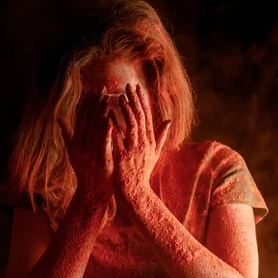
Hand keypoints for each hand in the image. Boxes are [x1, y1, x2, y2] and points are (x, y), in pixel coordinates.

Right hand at [58, 86, 113, 199]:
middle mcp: (81, 146)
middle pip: (88, 120)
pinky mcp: (101, 160)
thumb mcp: (73, 152)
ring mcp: (90, 153)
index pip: (81, 118)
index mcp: (75, 143)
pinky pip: (104, 142)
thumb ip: (67, 134)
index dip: (87, 103)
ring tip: (109, 97)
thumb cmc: (85, 172)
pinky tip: (112, 119)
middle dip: (95, 103)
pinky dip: (107, 130)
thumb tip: (59, 118)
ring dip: (102, 112)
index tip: (93, 90)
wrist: (92, 193)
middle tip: (102, 87)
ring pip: (96, 128)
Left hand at [109, 83, 171, 201]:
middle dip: (134, 100)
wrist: (136, 192)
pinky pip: (118, 138)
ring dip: (126, 110)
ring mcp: (135, 150)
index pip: (147, 116)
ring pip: (132, 125)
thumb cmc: (142, 173)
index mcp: (151, 141)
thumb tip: (169, 120)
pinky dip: (114, 125)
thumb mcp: (155, 154)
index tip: (137, 87)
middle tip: (128, 85)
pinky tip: (108, 115)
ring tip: (120, 97)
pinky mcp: (123, 156)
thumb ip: (161, 136)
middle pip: (141, 117)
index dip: (142, 101)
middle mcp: (144, 143)